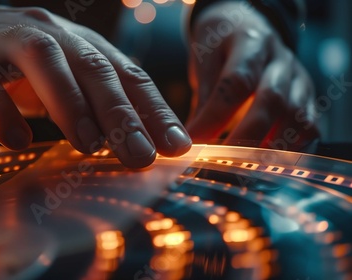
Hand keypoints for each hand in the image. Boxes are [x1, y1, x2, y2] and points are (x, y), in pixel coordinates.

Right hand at [0, 2, 190, 167]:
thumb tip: (144, 147)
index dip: (154, 109)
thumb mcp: (68, 79)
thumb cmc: (23, 66)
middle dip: (120, 113)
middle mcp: (51, 36)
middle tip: (140, 156)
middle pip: (92, 67)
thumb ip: (100, 105)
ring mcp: (6, 42)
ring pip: (44, 62)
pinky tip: (16, 141)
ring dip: (70, 104)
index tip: (177, 148)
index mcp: (82, 44)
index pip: (127, 74)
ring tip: (89, 146)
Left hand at [186, 2, 318, 149]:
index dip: (215, 117)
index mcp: (250, 42)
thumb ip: (204, 97)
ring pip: (297, 117)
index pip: (236, 82)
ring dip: (270, 147)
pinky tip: (264, 162)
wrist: (246, 26)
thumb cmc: (220, 47)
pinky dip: (289, 149)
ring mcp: (299, 79)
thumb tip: (190, 138)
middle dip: (245, 137)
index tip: (194, 141)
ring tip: (243, 167)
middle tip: (221, 161)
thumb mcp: (205, 61)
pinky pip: (308, 128)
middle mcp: (281, 60)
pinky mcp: (308, 99)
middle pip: (272, 101)